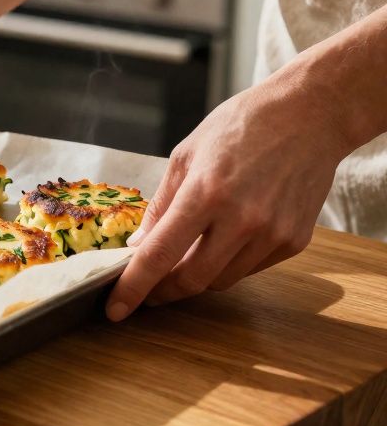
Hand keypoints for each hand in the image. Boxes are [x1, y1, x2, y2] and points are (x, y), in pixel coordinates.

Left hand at [106, 72, 347, 320]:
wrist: (311, 115)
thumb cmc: (242, 126)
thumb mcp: (186, 155)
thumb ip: (160, 206)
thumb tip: (138, 248)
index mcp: (205, 193)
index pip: (159, 256)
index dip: (133, 288)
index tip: (115, 309)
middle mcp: (242, 219)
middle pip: (191, 280)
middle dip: (162, 291)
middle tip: (147, 289)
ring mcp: (272, 234)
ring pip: (221, 280)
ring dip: (195, 277)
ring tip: (185, 255)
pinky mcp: (294, 242)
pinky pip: (249, 269)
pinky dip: (228, 264)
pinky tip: (224, 240)